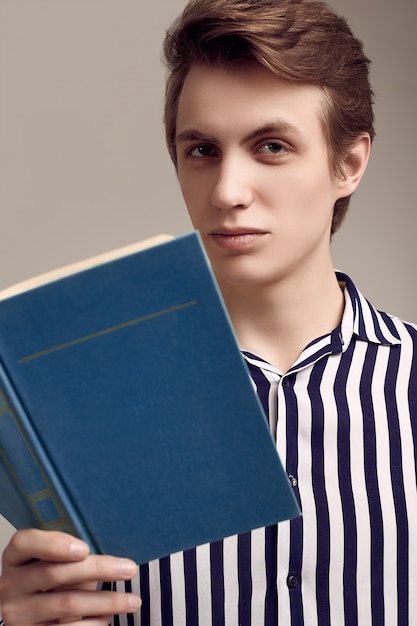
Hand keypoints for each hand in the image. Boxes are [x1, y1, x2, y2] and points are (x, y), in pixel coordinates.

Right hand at [0, 529, 140, 625]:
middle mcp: (11, 584)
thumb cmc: (49, 578)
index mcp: (16, 557)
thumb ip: (71, 554)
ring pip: (67, 603)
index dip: (53, 544)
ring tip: (132, 600)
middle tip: (129, 569)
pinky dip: (94, 623)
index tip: (84, 548)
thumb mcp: (53, 561)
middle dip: (98, 569)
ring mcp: (18, 613)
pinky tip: (109, 617)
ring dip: (106, 602)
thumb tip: (113, 557)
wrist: (30, 613)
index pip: (25, 542)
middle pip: (55, 573)